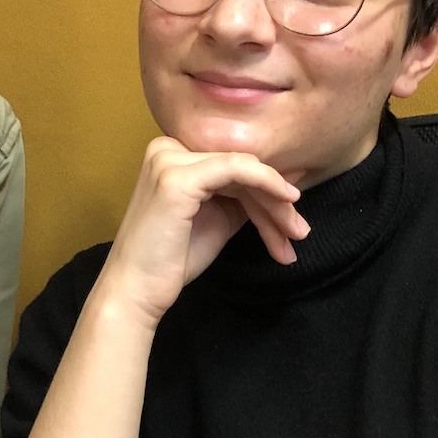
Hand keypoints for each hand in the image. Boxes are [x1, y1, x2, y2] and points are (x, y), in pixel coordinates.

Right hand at [96, 137, 307, 325]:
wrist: (137, 290)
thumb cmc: (173, 260)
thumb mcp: (218, 218)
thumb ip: (246, 197)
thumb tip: (291, 179)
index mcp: (172, 154)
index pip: (232, 164)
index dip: (269, 188)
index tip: (296, 211)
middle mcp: (167, 147)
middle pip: (239, 166)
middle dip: (275, 200)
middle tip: (300, 231)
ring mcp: (169, 159)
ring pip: (243, 169)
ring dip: (275, 202)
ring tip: (296, 234)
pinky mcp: (177, 176)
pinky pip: (236, 168)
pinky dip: (267, 182)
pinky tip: (288, 201)